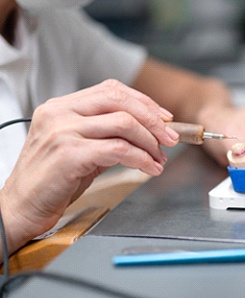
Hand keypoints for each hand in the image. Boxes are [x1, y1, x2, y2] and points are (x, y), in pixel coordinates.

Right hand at [0, 79, 178, 254]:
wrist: (20, 207)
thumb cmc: (51, 180)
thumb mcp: (80, 148)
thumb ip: (107, 135)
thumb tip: (147, 132)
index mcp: (62, 106)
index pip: (111, 90)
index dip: (143, 102)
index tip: (163, 118)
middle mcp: (60, 112)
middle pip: (120, 100)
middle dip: (153, 119)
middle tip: (171, 137)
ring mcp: (62, 131)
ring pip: (123, 123)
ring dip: (150, 142)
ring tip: (159, 158)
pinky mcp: (68, 154)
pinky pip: (118, 149)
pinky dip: (141, 158)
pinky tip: (149, 168)